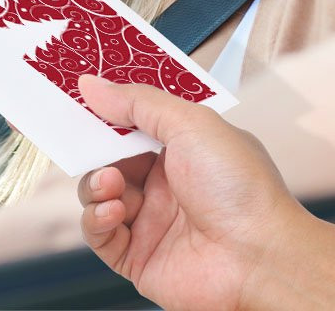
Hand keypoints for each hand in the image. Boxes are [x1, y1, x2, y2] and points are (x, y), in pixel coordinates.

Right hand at [77, 74, 334, 310]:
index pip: (129, 126)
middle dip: (93, 151)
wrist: (262, 258)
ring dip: (94, 184)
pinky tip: (113, 211)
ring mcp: (149, 221)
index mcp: (178, 151)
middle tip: (87, 143)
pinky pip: (98, 234)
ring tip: (111, 184)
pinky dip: (95, 219)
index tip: (81, 99)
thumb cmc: (242, 188)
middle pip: (106, 159)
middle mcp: (162, 185)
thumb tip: (91, 84)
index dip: (105, 114)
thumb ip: (137, 101)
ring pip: (97, 195)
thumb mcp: (190, 123)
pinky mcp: (137, 257)